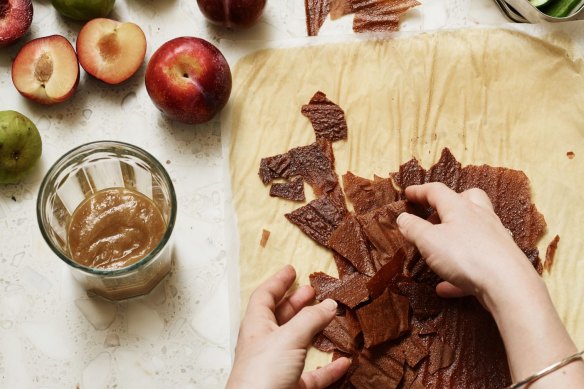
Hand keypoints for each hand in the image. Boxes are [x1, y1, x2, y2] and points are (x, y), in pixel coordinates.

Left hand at [226, 265, 350, 388]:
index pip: (264, 296)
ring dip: (313, 330)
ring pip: (297, 344)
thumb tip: (329, 304)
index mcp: (256, 327)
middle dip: (296, 302)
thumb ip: (309, 320)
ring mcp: (278, 368)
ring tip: (328, 316)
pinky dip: (329, 367)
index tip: (291, 269)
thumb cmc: (262, 376)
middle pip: (280, 317)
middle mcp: (265, 345)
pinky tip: (344, 361)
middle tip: (312, 291)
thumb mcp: (287, 338)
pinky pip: (313, 375)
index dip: (278, 282)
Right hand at [396, 182, 538, 304]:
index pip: (437, 191)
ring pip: (475, 229)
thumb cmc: (465, 255)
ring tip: (439, 250)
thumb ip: (413, 228)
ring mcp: (494, 238)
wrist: (509, 284)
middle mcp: (480, 217)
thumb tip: (402, 217)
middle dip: (451, 202)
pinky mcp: (501, 261)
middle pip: (468, 199)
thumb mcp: (429, 241)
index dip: (420, 191)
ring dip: (456, 236)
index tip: (408, 193)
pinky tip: (445, 287)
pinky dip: (459, 271)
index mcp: (459, 208)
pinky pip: (477, 262)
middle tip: (435, 213)